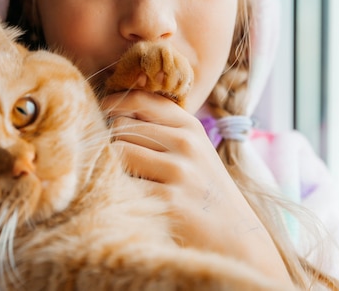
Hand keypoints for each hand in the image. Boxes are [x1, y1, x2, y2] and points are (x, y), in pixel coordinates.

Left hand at [101, 91, 292, 284]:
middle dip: (111, 141)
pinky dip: (114, 191)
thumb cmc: (204, 192)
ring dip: (110, 167)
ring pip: (118, 152)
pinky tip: (124, 201)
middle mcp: (186, 144)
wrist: (236, 239)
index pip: (141, 100)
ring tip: (120, 182)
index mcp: (190, 127)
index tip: (102, 116)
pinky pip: (122, 184)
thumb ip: (162, 129)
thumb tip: (113, 112)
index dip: (114, 104)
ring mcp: (178, 171)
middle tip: (116, 162)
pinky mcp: (167, 201)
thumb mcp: (195, 152)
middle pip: (121, 126)